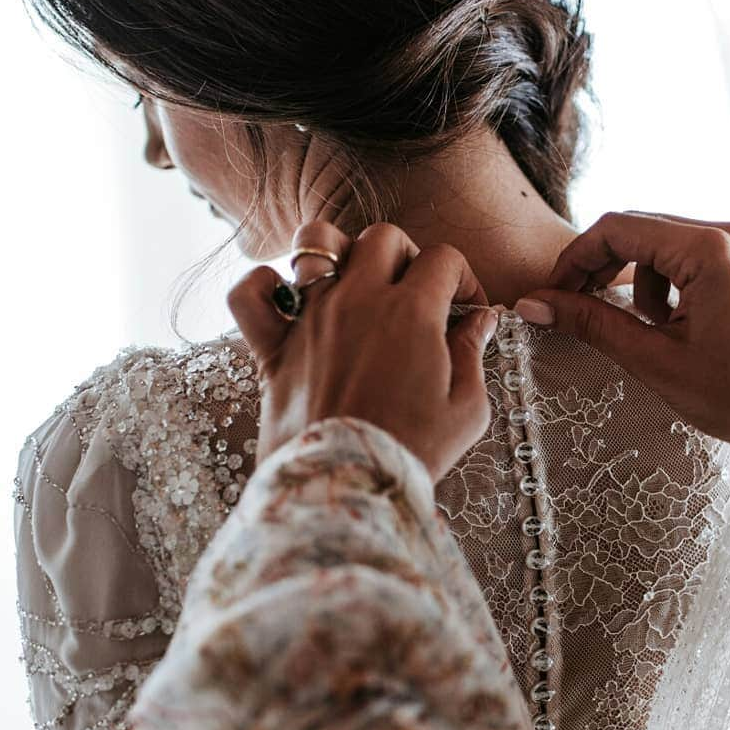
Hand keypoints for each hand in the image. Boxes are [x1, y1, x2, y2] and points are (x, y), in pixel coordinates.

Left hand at [228, 221, 497, 479]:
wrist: (346, 492)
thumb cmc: (412, 452)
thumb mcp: (466, 407)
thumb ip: (473, 352)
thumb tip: (481, 320)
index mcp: (412, 311)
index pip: (443, 258)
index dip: (463, 277)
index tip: (466, 307)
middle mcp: (359, 300)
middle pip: (384, 237)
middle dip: (408, 255)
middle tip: (416, 293)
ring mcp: (311, 318)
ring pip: (315, 241)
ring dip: (338, 250)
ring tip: (353, 278)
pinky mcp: (273, 347)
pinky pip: (248, 294)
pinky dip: (261, 285)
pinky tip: (285, 296)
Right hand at [515, 211, 729, 458]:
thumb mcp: (654, 360)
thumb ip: (591, 323)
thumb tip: (533, 304)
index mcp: (709, 250)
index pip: (619, 227)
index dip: (576, 258)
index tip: (553, 292)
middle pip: (642, 228)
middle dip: (604, 266)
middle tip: (577, 304)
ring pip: (667, 241)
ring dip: (641, 279)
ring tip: (647, 328)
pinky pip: (697, 255)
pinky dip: (672, 282)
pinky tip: (676, 324)